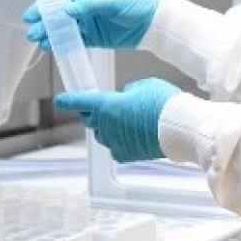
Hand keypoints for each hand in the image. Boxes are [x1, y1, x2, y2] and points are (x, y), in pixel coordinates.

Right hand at [24, 0, 158, 50]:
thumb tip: (68, 10)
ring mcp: (88, 23)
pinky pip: (75, 41)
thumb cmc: (135, 4)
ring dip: (51, 35)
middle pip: (58, 16)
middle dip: (44, 24)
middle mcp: (83, 8)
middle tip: (33, 32)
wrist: (152, 22)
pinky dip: (64, 44)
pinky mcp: (94, 38)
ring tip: (41, 42)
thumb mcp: (111, 1)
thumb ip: (88, 5)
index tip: (32, 15)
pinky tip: (54, 48)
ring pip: (64, 29)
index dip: (44, 7)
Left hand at [55, 78, 179, 162]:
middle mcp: (105, 125)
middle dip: (93, 113)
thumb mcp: (146, 85)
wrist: (180, 128)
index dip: (69, 100)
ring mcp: (114, 142)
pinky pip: (116, 147)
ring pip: (103, 134)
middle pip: (91, 119)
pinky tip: (133, 136)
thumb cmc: (164, 103)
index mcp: (107, 105)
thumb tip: (126, 97)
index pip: (81, 102)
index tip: (60, 100)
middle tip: (103, 109)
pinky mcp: (126, 155)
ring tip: (125, 122)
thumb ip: (130, 91)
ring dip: (108, 127)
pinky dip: (120, 141)